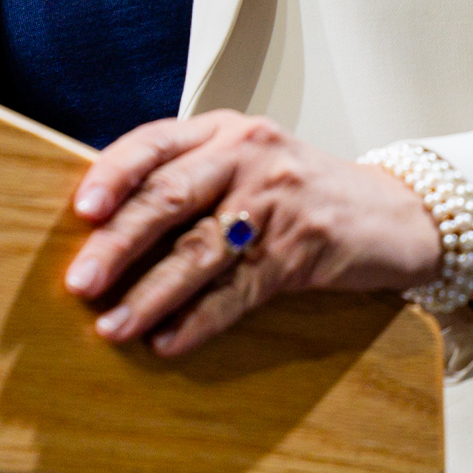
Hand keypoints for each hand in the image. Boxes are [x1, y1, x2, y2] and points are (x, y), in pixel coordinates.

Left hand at [63, 112, 472, 356]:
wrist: (392, 212)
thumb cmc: (301, 190)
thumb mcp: (246, 162)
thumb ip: (187, 178)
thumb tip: (101, 230)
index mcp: (224, 131)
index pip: (155, 143)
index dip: (113, 174)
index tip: (81, 209)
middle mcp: (248, 156)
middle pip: (170, 198)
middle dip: (118, 244)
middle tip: (80, 282)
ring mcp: (277, 203)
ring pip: (200, 251)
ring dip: (151, 295)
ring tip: (113, 327)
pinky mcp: (300, 251)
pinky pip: (238, 290)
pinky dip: (199, 320)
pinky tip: (168, 341)